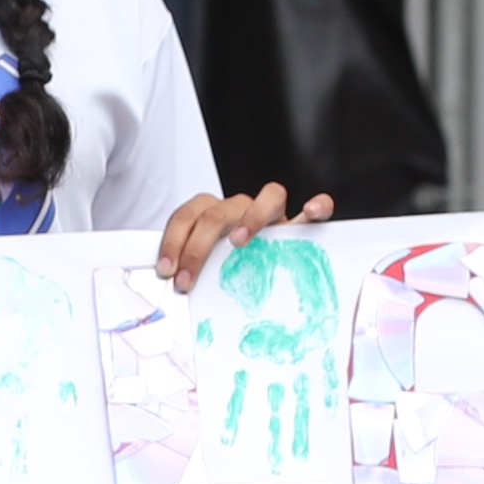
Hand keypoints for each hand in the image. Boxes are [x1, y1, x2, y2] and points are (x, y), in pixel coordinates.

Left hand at [156, 183, 335, 290]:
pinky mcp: (302, 226)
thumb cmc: (233, 269)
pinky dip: (317, 207)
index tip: (166, 270)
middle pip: (218, 212)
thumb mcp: (210, 269)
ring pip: (269, 195)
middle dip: (197, 247)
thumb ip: (196, 271)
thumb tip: (171, 288)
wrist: (269, 269)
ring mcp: (273, 214)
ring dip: (251, 217)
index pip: (188, 216)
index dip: (173, 241)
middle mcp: (242, 209)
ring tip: (239, 243)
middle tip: (188, 281)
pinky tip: (311, 213)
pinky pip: (317, 208)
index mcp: (214, 213)